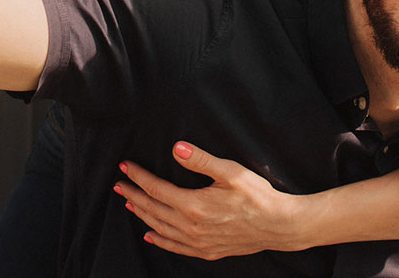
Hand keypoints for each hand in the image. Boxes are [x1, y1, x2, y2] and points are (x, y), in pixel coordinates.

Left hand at [115, 141, 305, 259]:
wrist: (279, 226)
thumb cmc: (257, 196)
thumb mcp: (231, 172)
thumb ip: (201, 160)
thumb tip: (176, 148)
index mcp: (193, 205)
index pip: (156, 188)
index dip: (139, 176)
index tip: (126, 166)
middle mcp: (191, 227)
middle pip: (153, 209)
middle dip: (134, 195)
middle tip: (119, 184)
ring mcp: (198, 242)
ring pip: (160, 229)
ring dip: (143, 215)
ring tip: (130, 203)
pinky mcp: (207, 250)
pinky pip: (175, 247)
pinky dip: (160, 240)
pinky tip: (151, 235)